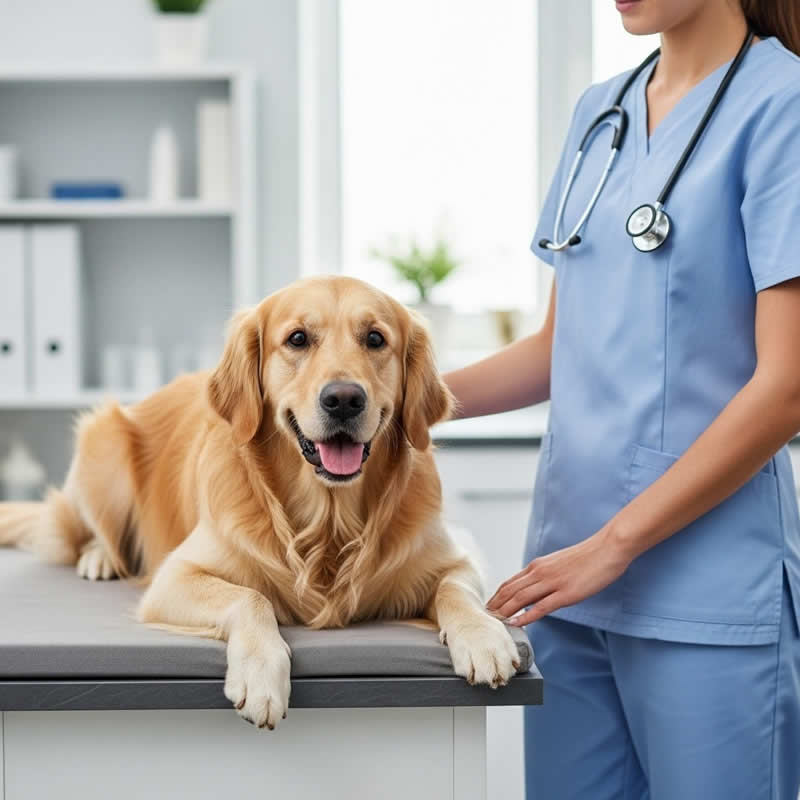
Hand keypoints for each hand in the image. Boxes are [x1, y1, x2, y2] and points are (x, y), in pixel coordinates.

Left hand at [486, 526, 633, 626]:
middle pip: (509, 591)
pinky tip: (515, 623)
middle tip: (484, 618)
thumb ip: (545, 575)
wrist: (607, 548)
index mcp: (537, 565)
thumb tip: (534, 590)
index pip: (509, 583)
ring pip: (519, 599)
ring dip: (504, 611)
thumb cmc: (587, 557)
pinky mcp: (565, 593)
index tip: (489, 608)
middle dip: (495, 606)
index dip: (496, 597)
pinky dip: (525, 617)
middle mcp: (540, 572)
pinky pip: (540, 607)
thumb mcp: (558, 564)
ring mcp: (552, 583)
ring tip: (493, 622)